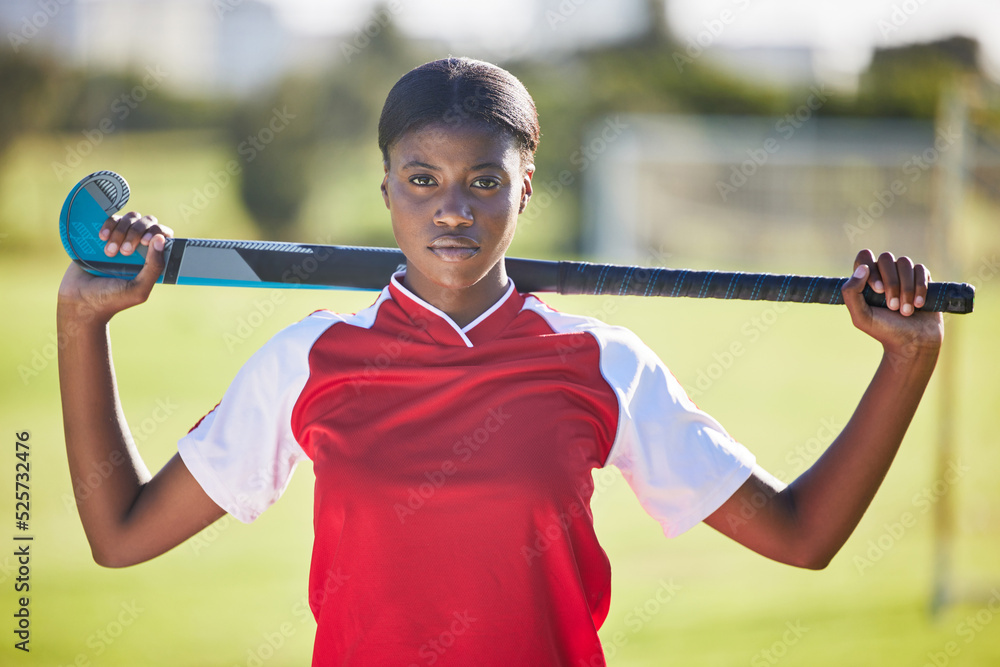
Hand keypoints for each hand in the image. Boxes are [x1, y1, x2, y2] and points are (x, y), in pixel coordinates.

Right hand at [57, 213, 173, 323]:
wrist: (79, 300)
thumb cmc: (112, 299)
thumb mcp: (139, 289)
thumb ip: (154, 267)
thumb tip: (161, 239)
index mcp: (152, 259)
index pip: (164, 235)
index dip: (158, 232)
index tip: (145, 242)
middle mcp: (139, 247)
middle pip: (147, 222)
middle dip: (136, 232)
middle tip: (125, 252)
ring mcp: (122, 239)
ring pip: (130, 218)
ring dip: (121, 232)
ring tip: (109, 253)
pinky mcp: (104, 235)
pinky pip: (111, 219)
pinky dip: (108, 224)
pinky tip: (102, 238)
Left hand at [841, 250, 943, 361]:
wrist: (913, 343)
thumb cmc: (884, 330)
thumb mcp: (861, 316)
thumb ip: (852, 293)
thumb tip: (862, 267)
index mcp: (865, 279)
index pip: (864, 257)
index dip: (871, 269)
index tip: (878, 290)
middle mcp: (884, 273)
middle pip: (886, 258)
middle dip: (892, 283)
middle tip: (892, 307)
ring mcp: (903, 274)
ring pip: (905, 263)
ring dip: (906, 288)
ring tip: (906, 311)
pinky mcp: (922, 279)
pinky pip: (921, 270)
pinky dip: (919, 288)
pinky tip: (918, 305)